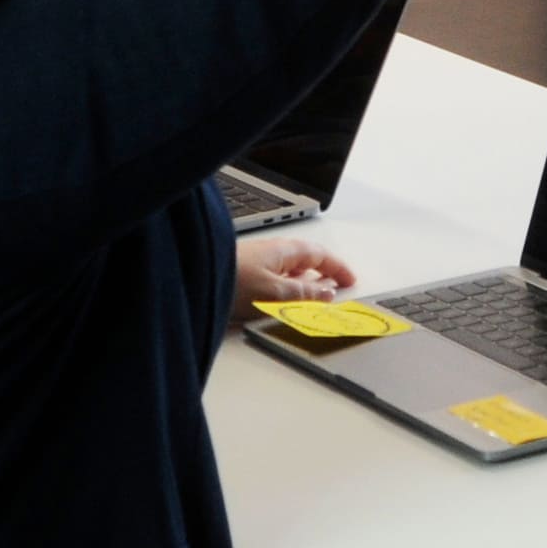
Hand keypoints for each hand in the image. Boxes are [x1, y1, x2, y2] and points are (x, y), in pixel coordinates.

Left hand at [233, 237, 356, 321]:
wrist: (196, 274)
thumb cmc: (232, 278)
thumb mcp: (275, 292)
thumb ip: (303, 293)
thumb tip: (326, 292)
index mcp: (286, 251)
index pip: (321, 255)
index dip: (338, 268)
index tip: (350, 280)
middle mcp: (274, 251)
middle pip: (308, 258)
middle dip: (325, 271)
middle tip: (337, 286)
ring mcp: (259, 259)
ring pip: (292, 266)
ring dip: (308, 278)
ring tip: (315, 294)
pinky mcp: (247, 270)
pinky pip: (279, 274)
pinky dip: (291, 283)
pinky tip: (285, 296)